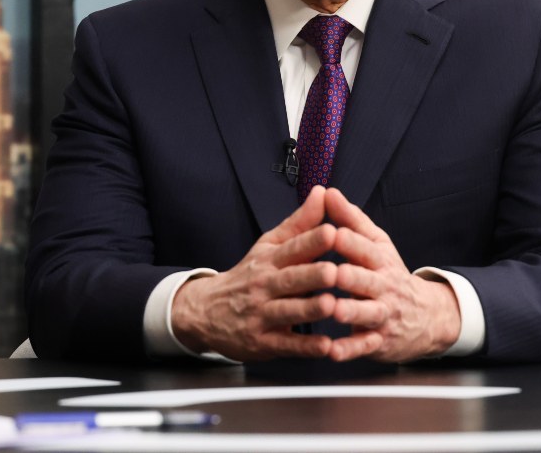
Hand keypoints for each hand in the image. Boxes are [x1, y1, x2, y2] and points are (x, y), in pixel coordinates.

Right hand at [171, 186, 341, 360]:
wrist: (206, 311)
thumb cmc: (248, 275)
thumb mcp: (268, 246)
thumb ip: (299, 223)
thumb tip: (322, 193)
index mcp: (269, 260)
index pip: (292, 248)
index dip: (312, 241)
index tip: (332, 231)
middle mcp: (264, 286)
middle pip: (290, 279)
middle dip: (312, 275)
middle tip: (334, 270)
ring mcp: (262, 315)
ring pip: (288, 312)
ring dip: (309, 310)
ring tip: (331, 305)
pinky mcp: (263, 342)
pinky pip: (286, 345)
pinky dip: (305, 347)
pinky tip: (326, 347)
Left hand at [319, 187, 461, 361]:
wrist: (427, 317)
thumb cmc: (390, 274)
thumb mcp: (377, 244)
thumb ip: (352, 219)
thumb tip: (329, 192)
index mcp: (380, 261)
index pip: (366, 249)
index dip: (351, 241)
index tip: (335, 232)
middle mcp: (383, 287)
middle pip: (367, 280)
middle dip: (351, 276)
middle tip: (334, 272)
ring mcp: (383, 315)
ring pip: (368, 313)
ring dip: (351, 312)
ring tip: (334, 310)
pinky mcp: (379, 341)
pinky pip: (364, 346)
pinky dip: (349, 349)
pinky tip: (332, 351)